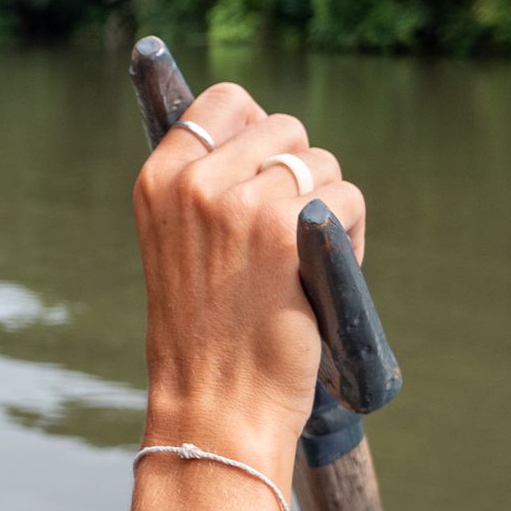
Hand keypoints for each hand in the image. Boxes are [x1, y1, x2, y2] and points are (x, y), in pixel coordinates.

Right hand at [131, 83, 366, 474]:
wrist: (213, 406)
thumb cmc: (205, 337)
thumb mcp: (178, 247)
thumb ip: (208, 189)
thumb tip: (271, 140)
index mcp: (159, 180)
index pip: (225, 103)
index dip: (260, 129)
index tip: (268, 170)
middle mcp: (193, 182)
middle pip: (285, 128)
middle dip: (302, 174)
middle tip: (288, 236)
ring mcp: (239, 202)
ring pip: (323, 164)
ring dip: (330, 209)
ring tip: (304, 266)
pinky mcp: (285, 229)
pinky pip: (347, 199)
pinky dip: (351, 238)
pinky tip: (322, 280)